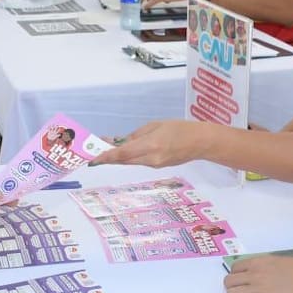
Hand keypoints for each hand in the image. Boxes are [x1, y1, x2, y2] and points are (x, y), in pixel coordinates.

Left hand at [91, 120, 206, 167]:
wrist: (200, 142)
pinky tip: (124, 152)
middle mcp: (151, 159)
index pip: (123, 154)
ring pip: (130, 162)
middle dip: (107, 158)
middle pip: (123, 161)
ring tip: (106, 150)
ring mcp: (154, 165)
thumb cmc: (179, 128)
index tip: (93, 159)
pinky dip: (129, 158)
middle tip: (93, 153)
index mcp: (150, 145)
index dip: (106, 157)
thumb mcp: (155, 125)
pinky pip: (139, 162)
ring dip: (117, 158)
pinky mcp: (157, 167)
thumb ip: (137, 135)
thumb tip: (121, 142)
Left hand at [223, 256, 292, 292]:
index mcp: (258, 262)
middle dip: (232, 287)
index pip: (234, 269)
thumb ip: (262, 265)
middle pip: (229, 282)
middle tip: (240, 292)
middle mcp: (254, 274)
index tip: (241, 281)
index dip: (235, 276)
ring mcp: (258, 289)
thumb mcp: (278, 260)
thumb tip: (254, 272)